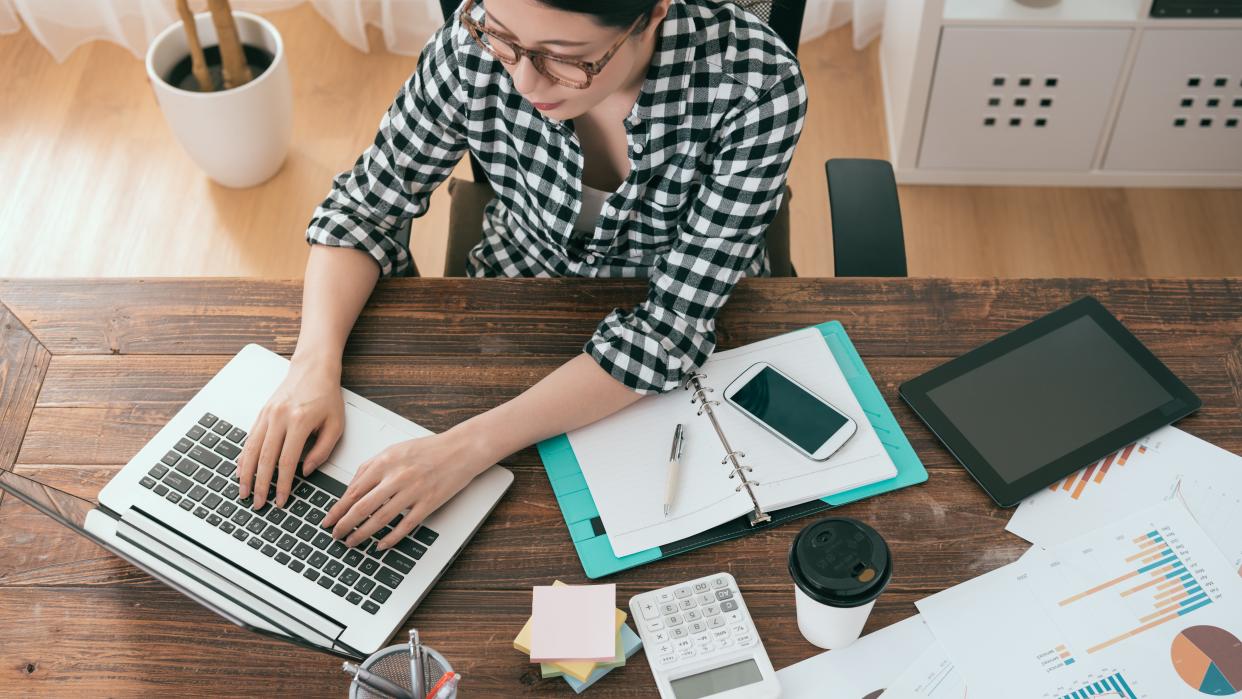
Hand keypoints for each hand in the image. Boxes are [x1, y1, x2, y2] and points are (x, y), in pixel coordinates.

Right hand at [237, 354, 344, 508]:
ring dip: (246, 474)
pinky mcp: (261, 413)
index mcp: (300, 421)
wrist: (313, 369)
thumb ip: (323, 450)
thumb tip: (305, 471)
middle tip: (258, 503)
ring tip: (243, 492)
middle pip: (265, 458)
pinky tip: (241, 470)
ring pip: (252, 450)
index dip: (283, 484)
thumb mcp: (335, 424)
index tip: (281, 500)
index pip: (288, 461)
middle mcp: (279, 418)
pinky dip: (244, 457)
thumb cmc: (327, 396)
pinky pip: (249, 439)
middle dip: (260, 484)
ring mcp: (267, 415)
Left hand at [321, 428, 493, 549]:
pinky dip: (390, 539)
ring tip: (352, 542)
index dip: (337, 509)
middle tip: (335, 535)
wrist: (460, 449)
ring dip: (362, 534)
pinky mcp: (428, 503)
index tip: (328, 520)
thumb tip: (351, 489)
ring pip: (380, 519)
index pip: (353, 490)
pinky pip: (405, 526)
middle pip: (362, 507)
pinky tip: (380, 545)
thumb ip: (370, 467)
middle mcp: (396, 477)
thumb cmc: (428, 449)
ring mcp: (413, 491)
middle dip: (345, 525)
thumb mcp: (394, 450)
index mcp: (385, 462)